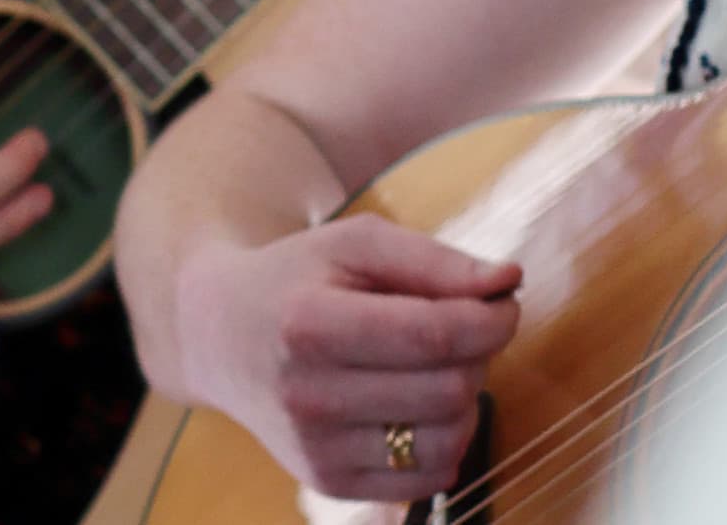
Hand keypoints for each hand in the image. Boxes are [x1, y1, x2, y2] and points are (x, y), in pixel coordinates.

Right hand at [166, 215, 520, 498]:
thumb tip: (507, 282)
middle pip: (450, 388)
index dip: (490, 319)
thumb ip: (433, 260)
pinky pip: (431, 477)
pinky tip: (413, 404)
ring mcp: (315, 447)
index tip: (501, 302)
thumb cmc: (296, 280)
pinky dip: (442, 439)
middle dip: (475, 355)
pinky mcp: (328, 482)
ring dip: (462, 400)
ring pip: (450, 439)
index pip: (435, 333)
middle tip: (455, 330)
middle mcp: (306, 393)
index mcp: (307, 323)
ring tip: (429, 366)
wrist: (220, 336)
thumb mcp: (351, 245)